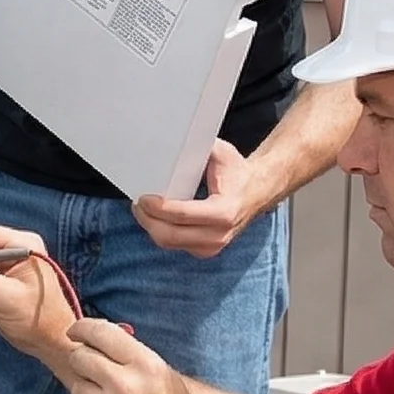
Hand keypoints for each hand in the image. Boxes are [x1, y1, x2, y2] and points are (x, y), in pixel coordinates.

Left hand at [53, 319, 215, 393]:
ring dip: (89, 393)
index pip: (101, 332)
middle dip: (83, 360)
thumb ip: (135, 360)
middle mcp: (124, 386)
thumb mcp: (168, 382)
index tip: (76, 330)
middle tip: (92, 370)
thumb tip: (105, 343)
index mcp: (147, 367)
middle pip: (80, 357)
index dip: (83, 328)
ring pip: (77, 387)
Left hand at [134, 139, 267, 257]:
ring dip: (151, 227)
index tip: (144, 198)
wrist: (256, 193)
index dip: (158, 208)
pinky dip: (161, 232)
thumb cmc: (236, 172)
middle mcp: (219, 234)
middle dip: (147, 220)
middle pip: (170, 235)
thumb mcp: (221, 154)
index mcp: (224, 211)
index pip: (182, 215)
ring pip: (169, 243)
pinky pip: (175, 245)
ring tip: (142, 209)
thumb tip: (170, 142)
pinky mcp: (206, 251)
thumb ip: (198, 148)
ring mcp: (213, 246)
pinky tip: (155, 218)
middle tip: (137, 204)